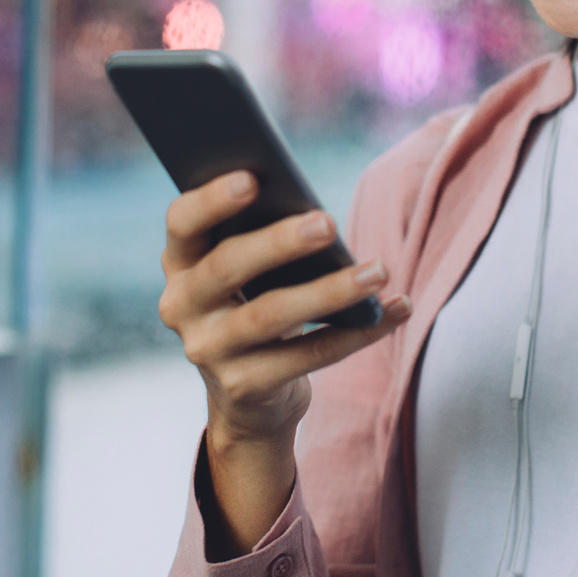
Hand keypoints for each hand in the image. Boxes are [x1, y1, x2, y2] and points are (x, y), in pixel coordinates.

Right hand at [157, 170, 410, 551]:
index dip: (212, 200)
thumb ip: (261, 239)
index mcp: (180, 263)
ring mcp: (208, 350)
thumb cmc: (256, 304)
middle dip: (279, 242)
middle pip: (227, 267)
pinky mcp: (244, 386)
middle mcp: (182, 306)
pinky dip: (358, 333)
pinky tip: (396, 308)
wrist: (249, 398)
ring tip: (377, 271)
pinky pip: (308, 356)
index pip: (183, 223)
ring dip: (330, 291)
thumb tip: (316, 214)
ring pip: (270, 315)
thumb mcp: (247, 274)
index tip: (253, 178)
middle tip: (328, 223)